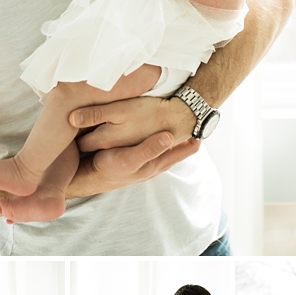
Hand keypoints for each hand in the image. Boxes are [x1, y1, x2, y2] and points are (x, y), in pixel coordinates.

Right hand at [67, 96, 198, 196]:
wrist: (89, 176)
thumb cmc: (109, 168)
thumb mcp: (129, 159)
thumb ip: (149, 148)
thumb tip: (170, 136)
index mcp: (157, 162)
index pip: (184, 150)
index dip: (195, 138)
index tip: (205, 123)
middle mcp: (155, 162)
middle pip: (179, 148)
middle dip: (189, 135)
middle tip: (200, 118)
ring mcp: (146, 159)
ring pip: (167, 145)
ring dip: (176, 133)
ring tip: (186, 120)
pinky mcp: (136, 154)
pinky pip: (154, 143)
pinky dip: (161, 134)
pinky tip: (159, 127)